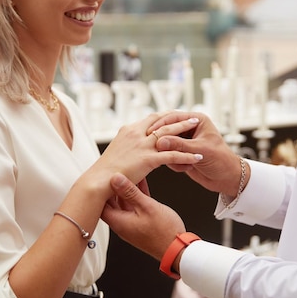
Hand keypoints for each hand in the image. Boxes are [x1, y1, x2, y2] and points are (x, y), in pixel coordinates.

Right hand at [80, 112, 202, 198]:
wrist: (98, 181)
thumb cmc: (106, 171)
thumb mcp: (118, 152)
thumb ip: (128, 145)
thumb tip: (134, 147)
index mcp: (128, 130)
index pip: (151, 118)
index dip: (165, 116)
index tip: (176, 116)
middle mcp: (135, 133)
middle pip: (162, 121)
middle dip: (179, 118)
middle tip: (192, 118)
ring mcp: (141, 145)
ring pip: (169, 134)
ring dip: (185, 130)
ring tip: (198, 128)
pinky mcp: (146, 158)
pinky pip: (172, 155)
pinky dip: (186, 156)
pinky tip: (196, 158)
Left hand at [102, 173, 184, 260]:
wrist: (178, 249)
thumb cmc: (164, 232)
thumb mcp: (147, 207)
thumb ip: (130, 191)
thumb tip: (116, 178)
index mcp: (118, 221)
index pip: (100, 203)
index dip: (100, 188)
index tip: (104, 175)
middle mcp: (122, 224)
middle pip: (111, 202)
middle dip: (113, 186)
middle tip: (115, 171)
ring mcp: (131, 224)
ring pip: (124, 203)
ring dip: (126, 189)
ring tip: (128, 172)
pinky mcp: (141, 223)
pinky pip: (135, 206)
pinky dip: (136, 195)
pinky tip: (141, 182)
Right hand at [148, 111, 247, 196]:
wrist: (226, 178)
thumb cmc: (221, 160)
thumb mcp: (200, 150)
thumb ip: (180, 145)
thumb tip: (160, 141)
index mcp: (197, 120)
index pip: (174, 117)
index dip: (161, 124)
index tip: (150, 132)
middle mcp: (190, 129)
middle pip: (167, 130)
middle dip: (164, 142)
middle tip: (157, 149)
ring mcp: (185, 142)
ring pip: (166, 144)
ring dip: (171, 156)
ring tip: (183, 164)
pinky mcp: (181, 153)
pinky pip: (169, 156)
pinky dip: (175, 163)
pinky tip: (186, 168)